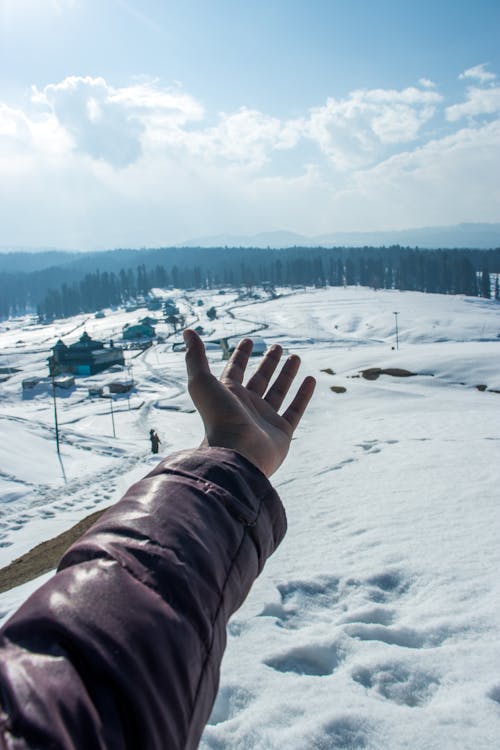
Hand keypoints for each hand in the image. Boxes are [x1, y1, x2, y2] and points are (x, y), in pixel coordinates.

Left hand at [183, 330, 315, 476]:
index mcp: (228, 395)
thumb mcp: (202, 382)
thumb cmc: (218, 418)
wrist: (236, 454)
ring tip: (296, 356)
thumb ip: (195, 357)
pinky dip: (303, 395)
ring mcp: (264, 419)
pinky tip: (311, 379)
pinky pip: (295, 410)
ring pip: (278, 391)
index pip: (236, 370)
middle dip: (268, 362)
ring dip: (286, 374)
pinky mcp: (281, 432)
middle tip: (278, 346)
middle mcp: (246, 406)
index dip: (241, 355)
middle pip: (259, 379)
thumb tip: (187, 331)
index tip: (249, 340)